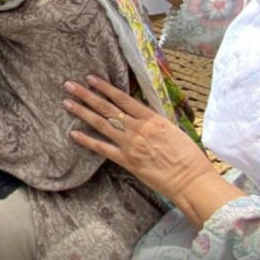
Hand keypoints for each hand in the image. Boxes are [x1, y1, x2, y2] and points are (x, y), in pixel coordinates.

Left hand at [63, 74, 242, 227]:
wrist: (192, 181)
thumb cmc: (188, 156)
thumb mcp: (173, 129)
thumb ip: (153, 120)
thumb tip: (139, 110)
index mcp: (152, 119)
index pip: (123, 98)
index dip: (105, 87)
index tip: (91, 78)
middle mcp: (138, 129)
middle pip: (107, 108)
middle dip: (87, 95)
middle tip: (69, 85)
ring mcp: (130, 145)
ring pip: (101, 124)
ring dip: (82, 112)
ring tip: (67, 102)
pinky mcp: (127, 161)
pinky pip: (102, 148)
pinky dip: (87, 140)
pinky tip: (73, 133)